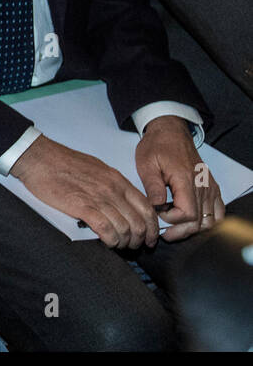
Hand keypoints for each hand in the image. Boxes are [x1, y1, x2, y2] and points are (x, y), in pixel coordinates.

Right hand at [10, 135, 156, 247]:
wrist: (39, 158)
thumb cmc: (63, 162)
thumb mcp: (97, 168)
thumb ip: (112, 185)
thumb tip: (120, 201)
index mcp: (117, 180)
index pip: (147, 208)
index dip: (152, 227)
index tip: (150, 237)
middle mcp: (112, 190)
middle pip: (139, 222)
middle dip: (140, 239)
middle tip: (134, 246)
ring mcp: (98, 198)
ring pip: (125, 229)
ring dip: (125, 243)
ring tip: (119, 246)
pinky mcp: (82, 206)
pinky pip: (106, 230)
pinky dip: (111, 240)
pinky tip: (108, 243)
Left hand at [136, 116, 223, 242]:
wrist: (170, 131)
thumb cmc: (157, 146)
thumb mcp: (146, 163)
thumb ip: (153, 187)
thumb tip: (156, 208)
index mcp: (186, 180)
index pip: (187, 213)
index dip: (171, 220)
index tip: (157, 214)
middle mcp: (203, 186)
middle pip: (200, 221)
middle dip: (181, 232)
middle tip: (164, 234)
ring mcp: (210, 187)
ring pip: (211, 220)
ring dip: (194, 229)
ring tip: (175, 229)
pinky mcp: (212, 187)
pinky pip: (218, 212)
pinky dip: (208, 222)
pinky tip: (192, 223)